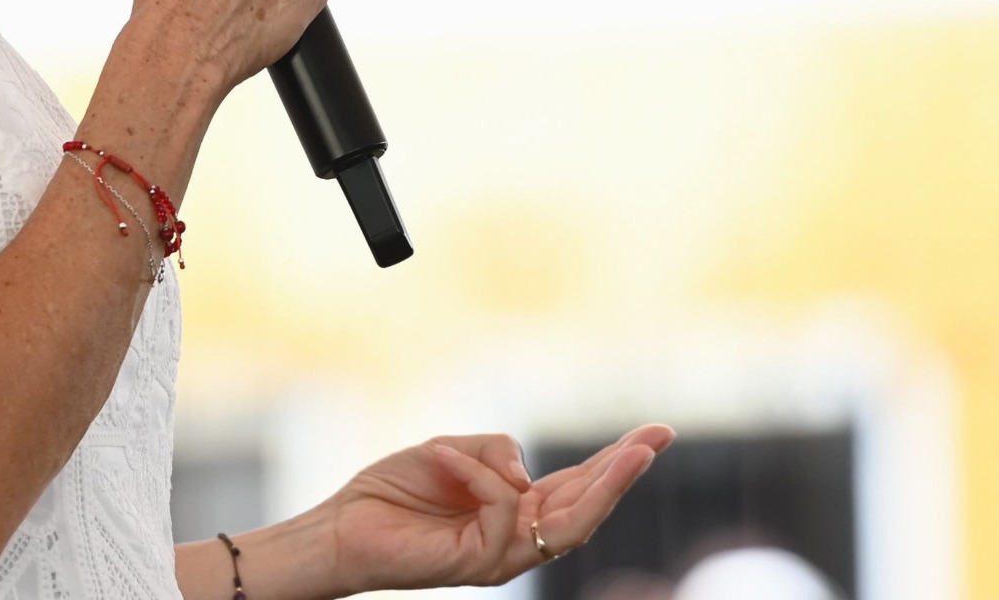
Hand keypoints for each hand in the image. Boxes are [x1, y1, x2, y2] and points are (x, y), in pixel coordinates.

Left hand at [316, 424, 673, 592]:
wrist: (341, 527)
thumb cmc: (392, 491)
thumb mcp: (452, 451)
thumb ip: (496, 455)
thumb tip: (525, 478)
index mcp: (516, 509)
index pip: (576, 486)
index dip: (615, 461)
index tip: (656, 433)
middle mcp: (516, 538)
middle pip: (586, 509)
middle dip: (624, 473)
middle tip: (657, 439)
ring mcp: (500, 556)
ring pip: (567, 523)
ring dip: (600, 481)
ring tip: (628, 449)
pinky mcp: (477, 564)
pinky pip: (502, 509)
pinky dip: (478, 475)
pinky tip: (444, 457)